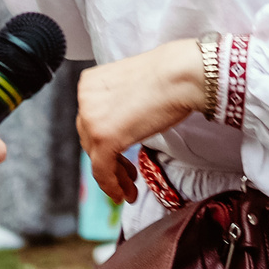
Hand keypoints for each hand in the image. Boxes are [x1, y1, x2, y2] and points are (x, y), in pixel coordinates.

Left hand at [77, 40, 208, 203]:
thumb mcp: (135, 88)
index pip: (91, 120)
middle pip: (90, 138)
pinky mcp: (103, 137)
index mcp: (90, 83)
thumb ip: (121, 104)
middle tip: (128, 174)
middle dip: (110, 159)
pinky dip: (111, 185)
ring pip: (95, 155)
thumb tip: (123, 125)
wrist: (183, 75)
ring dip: (113, 175)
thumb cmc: (172, 76)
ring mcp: (91, 118)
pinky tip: (124, 194)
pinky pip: (101, 169)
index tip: (118, 156)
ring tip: (130, 188)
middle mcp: (85, 99)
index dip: (104, 142)